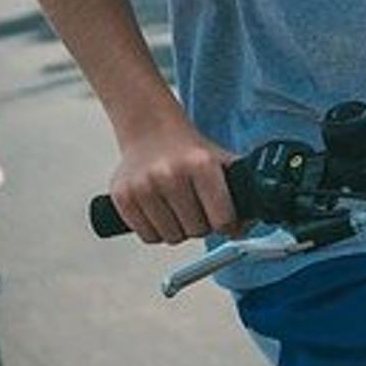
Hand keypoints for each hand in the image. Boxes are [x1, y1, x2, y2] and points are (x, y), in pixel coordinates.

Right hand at [107, 112, 239, 243]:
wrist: (150, 128)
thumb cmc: (186, 150)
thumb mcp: (220, 162)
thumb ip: (240, 193)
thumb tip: (243, 230)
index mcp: (201, 164)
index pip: (222, 220)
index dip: (224, 222)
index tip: (220, 215)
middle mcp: (171, 174)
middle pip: (197, 231)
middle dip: (199, 224)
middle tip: (195, 207)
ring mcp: (144, 186)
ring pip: (172, 237)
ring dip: (177, 229)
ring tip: (175, 207)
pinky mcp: (123, 196)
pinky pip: (148, 236)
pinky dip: (155, 231)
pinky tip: (158, 211)